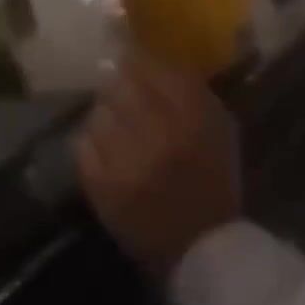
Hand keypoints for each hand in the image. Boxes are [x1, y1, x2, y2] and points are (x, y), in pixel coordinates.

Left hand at [77, 53, 240, 270]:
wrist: (199, 247)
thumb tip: (158, 59)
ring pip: (98, 112)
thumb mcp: (221, 130)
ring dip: (106, 115)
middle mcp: (157, 133)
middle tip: (121, 89)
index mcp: (194, 118)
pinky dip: (93, 143)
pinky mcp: (100, 184)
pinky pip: (83, 144)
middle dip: (119, 84)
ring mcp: (124, 160)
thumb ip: (193, 92)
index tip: (133, 58)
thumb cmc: (215, 184)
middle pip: (119, 84)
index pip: (153, 66)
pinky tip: (108, 151)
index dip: (138, 57)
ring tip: (118, 127)